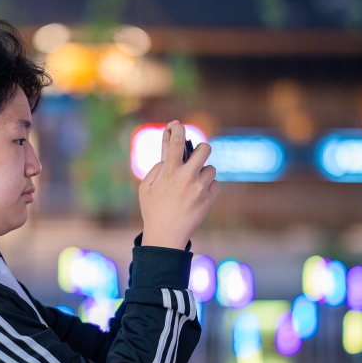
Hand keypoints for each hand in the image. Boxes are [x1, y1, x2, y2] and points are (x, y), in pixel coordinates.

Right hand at [139, 121, 219, 250]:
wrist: (166, 236)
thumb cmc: (153, 210)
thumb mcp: (146, 187)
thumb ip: (157, 167)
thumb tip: (169, 153)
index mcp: (170, 171)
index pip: (177, 141)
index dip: (178, 129)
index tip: (177, 126)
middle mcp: (187, 176)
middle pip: (205, 148)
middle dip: (201, 149)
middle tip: (195, 156)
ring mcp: (200, 187)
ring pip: (211, 168)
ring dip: (203, 172)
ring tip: (193, 183)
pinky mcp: (209, 198)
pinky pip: (215, 184)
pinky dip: (208, 187)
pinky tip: (198, 194)